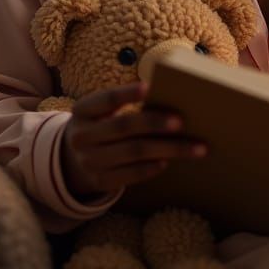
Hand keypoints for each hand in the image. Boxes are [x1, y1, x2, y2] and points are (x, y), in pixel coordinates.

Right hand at [59, 83, 206, 199]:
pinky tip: (168, 161)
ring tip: (196, 147)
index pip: (106, 99)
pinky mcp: (101, 181)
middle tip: (182, 122)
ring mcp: (90, 161)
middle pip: (123, 126)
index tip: (150, 87)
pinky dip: (151, 167)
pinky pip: (130, 174)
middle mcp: (82, 136)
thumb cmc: (101, 126)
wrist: (72, 161)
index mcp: (83, 111)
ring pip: (133, 152)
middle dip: (154, 123)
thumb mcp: (100, 112)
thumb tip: (169, 96)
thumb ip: (124, 103)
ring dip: (168, 149)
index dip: (127, 93)